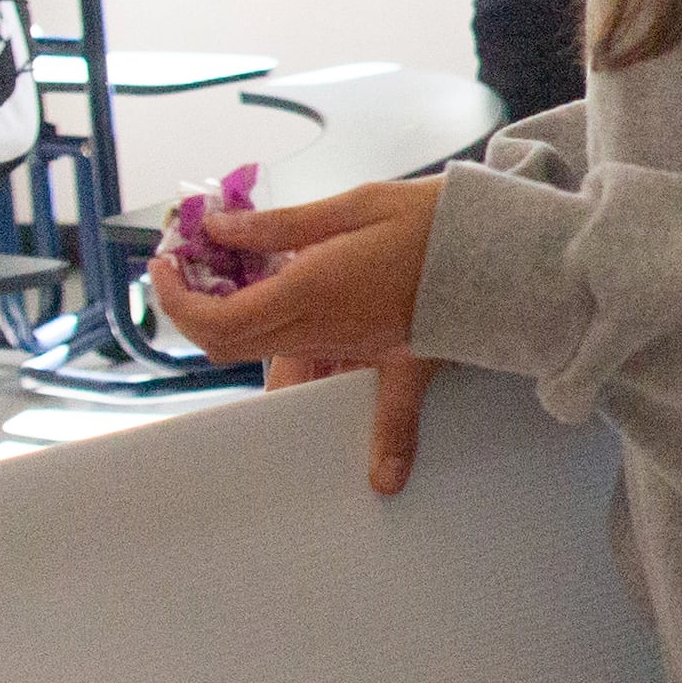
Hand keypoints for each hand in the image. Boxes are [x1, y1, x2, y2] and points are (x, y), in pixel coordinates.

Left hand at [158, 178, 448, 493]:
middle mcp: (330, 330)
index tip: (169, 268)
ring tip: (244, 296)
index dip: (177, 299)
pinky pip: (389, 415)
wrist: (513, 248)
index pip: (216, 317)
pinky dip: (387, 447)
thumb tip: (220, 229)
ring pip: (284, 370)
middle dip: (196, 312)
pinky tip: (383, 479)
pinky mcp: (400, 363)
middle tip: (195, 273)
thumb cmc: (439, 219)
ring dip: (252, 343)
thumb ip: (281, 225)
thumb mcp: (357, 203)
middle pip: (235, 346)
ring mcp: (363, 351)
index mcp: (313, 288)